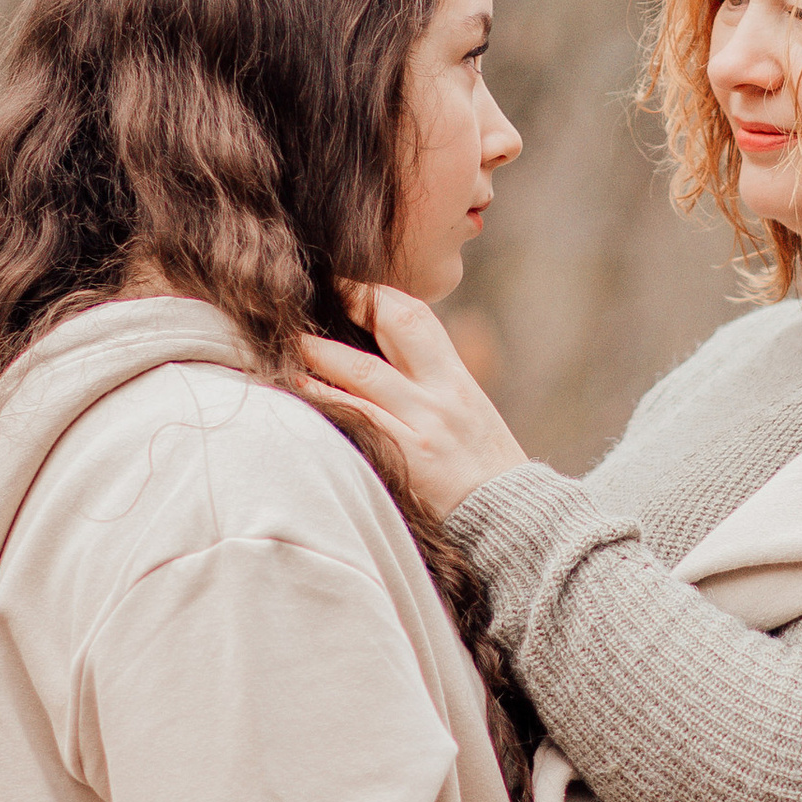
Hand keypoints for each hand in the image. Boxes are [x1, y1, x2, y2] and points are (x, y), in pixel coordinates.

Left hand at [298, 286, 529, 515]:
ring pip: (365, 371)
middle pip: (397, 324)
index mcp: (457, 379)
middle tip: (306, 292)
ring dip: (320, 352)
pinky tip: (299, 388)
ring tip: (286, 338)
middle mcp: (443, 392)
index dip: (377, 294)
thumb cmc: (483, 471)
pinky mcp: (411, 458)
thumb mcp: (467, 417)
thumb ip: (430, 388)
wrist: (516, 519)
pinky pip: (361, 419)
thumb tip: (380, 365)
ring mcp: (426, 423)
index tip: (341, 283)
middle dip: (351, 301)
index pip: (418, 317)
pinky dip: (327, 399)